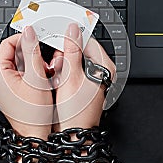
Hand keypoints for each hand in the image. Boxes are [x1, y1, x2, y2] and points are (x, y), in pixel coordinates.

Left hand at [0, 26, 52, 138]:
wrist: (34, 134)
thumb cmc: (34, 113)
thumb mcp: (36, 77)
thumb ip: (32, 51)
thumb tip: (29, 32)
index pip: (5, 45)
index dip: (22, 39)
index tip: (36, 41)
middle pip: (10, 53)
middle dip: (28, 53)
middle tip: (42, 59)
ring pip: (14, 62)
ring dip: (29, 62)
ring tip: (42, 70)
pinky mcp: (5, 91)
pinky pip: (15, 73)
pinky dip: (27, 71)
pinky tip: (38, 78)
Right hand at [51, 23, 114, 162]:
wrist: (73, 132)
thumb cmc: (75, 111)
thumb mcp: (71, 76)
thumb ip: (72, 51)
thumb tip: (73, 30)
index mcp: (104, 66)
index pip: (89, 40)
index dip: (72, 36)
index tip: (58, 34)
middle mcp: (101, 71)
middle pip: (81, 49)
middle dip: (66, 54)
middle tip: (59, 64)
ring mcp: (93, 78)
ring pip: (75, 60)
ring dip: (63, 64)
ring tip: (59, 75)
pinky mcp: (85, 84)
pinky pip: (73, 70)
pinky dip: (64, 72)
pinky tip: (59, 80)